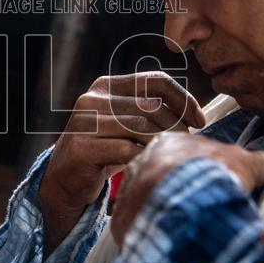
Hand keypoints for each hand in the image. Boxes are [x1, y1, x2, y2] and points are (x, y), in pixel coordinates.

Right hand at [39, 72, 204, 253]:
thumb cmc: (103, 153)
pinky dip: (144, 159)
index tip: (200, 120)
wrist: (64, 182)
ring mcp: (84, 122)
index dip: (182, 98)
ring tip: (172, 156)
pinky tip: (152, 167)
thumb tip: (193, 113)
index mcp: (105, 86)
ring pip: (139, 127)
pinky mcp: (81, 147)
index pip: (153, 80)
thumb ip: (149, 113)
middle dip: (177, 125)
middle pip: (149, 105)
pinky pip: (125, 150)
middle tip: (188, 145)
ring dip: (163, 144)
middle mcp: (92, 99)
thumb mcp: (125, 126)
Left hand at [110, 133, 263, 244]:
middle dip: (180, 193)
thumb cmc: (213, 176)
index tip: (213, 187)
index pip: (182, 156)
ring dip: (166, 214)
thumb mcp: (244, 164)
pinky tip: (169, 242)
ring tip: (187, 230)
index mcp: (167, 143)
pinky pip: (137, 226)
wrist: (185, 204)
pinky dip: (153, 234)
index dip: (201, 172)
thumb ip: (256, 162)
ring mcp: (129, 190)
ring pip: (148, 202)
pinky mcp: (123, 219)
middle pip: (162, 178)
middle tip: (201, 211)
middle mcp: (141, 162)